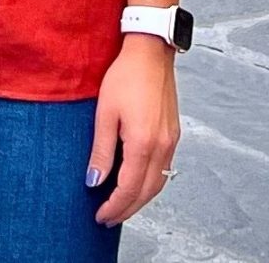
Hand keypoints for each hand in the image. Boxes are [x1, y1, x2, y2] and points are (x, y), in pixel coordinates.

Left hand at [86, 34, 179, 226]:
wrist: (150, 51)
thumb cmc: (126, 76)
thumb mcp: (105, 113)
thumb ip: (101, 151)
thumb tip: (94, 181)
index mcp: (143, 144)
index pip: (128, 189)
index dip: (113, 206)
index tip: (99, 215)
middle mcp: (162, 147)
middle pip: (146, 192)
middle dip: (127, 209)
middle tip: (108, 218)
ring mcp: (171, 141)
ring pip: (158, 183)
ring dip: (140, 199)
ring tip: (121, 205)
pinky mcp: (174, 133)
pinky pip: (164, 169)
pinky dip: (150, 182)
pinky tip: (137, 181)